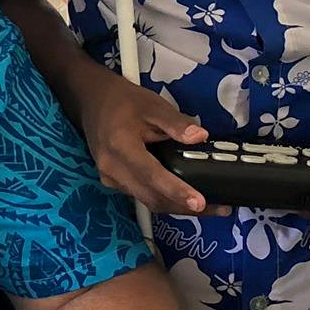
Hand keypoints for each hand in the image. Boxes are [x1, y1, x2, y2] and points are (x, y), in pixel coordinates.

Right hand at [78, 65, 211, 215]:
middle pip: (152, 197)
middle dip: (185, 207)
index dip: (177, 191)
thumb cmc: (123, 101)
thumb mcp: (153, 105)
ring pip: (147, 201)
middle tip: (218, 209)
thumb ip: (176, 123)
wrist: (92, 101)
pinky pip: (141, 196)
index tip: (200, 202)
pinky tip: (183, 197)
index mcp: (121, 147)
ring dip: (177, 207)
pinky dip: (164, 199)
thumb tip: (200, 137)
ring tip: (208, 207)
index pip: (152, 175)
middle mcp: (112, 169)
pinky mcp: (113, 182)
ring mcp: (110, 178)